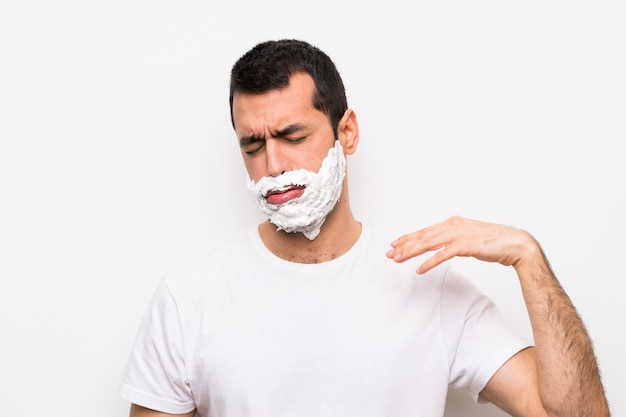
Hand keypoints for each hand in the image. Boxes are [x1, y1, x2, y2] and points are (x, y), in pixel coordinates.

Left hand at [386, 216, 539, 273]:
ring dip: (411, 252)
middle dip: (404, 245)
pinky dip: (430, 262)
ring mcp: (459, 234)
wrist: (516, 244)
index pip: (425, 231)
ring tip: (397, 259)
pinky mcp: (466, 245)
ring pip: (429, 243)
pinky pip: (443, 255)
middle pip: (423, 236)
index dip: (409, 237)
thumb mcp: (468, 238)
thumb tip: (441, 246)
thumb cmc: (494, 242)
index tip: (395, 243)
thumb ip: (454, 239)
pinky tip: (420, 270)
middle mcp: (453, 225)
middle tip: (389, 252)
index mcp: (453, 222)